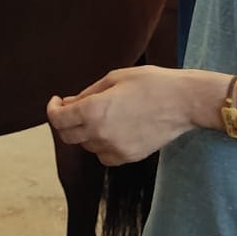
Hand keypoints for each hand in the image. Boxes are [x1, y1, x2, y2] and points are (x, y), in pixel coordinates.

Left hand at [47, 66, 223, 165]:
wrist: (184, 102)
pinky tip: (113, 131)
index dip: (53, 110)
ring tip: (101, 115)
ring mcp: (114, 148)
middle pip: (68, 136)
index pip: (58, 120)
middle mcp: (100, 133)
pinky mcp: (129, 157)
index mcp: (93, 111)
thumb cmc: (151, 83)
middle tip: (73, 108)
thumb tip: (69, 103)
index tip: (57, 102)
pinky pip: (104, 156)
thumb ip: (87, 93)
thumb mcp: (114, 78)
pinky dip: (102, 145)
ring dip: (86, 133)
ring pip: (87, 146)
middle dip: (66, 122)